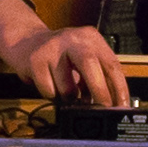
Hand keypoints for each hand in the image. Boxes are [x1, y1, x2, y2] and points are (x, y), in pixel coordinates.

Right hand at [0, 1, 132, 107]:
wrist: (25, 41)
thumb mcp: (83, 60)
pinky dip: (52, 95)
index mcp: (91, 38)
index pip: (111, 63)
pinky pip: (49, 91)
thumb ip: (97, 77)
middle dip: (99, 91)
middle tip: (103, 108)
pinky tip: (49, 84)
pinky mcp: (35, 60)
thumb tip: (110, 104)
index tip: (122, 106)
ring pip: (67, 86)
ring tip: (65, 91)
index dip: (119, 88)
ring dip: (70, 98)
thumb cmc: (60, 56)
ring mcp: (52, 48)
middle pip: (90, 64)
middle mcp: (72, 38)